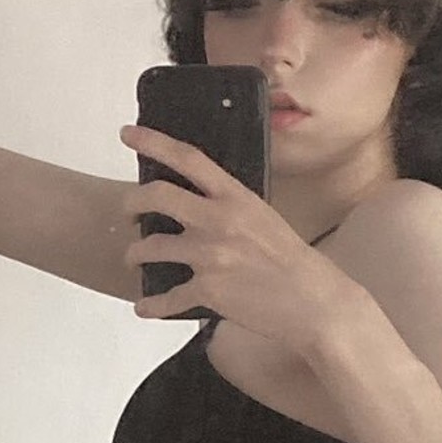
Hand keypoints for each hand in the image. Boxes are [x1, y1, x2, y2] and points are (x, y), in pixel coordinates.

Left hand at [118, 124, 356, 357]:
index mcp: (236, 198)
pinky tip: (144, 308)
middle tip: (127, 212)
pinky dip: (151, 305)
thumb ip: (232, 210)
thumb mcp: (264, 220)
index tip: (128, 134)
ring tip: (134, 258)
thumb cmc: (295, 264)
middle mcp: (218, 221)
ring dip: (135, 253)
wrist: (314, 303)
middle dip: (132, 202)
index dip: (153, 142)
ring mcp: (210, 256)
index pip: (188, 159)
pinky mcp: (208, 290)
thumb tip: (203, 209)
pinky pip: (166, 297)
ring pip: (151, 247)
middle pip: (157, 197)